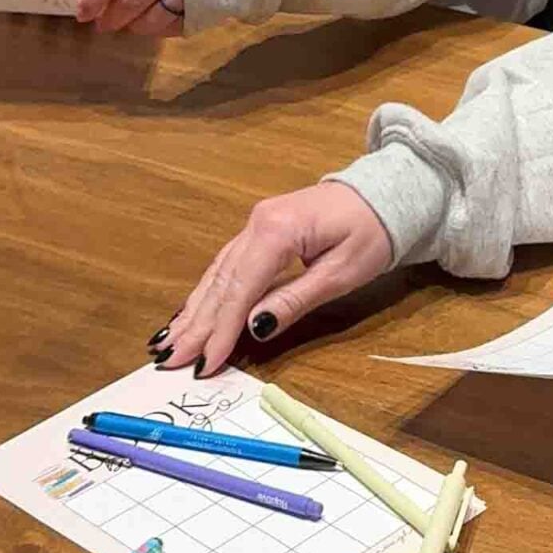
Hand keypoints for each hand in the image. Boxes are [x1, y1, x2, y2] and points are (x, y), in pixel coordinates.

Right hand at [152, 182, 394, 374]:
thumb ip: (295, 300)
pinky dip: (208, 293)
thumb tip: (254, 328)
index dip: (220, 329)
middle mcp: (256, 223)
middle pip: (221, 282)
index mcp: (277, 231)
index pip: (240, 289)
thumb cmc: (373, 232)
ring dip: (194, 311)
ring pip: (218, 273)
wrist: (384, 190)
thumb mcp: (341, 273)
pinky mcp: (260, 230)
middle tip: (169, 360)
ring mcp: (255, 224)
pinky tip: (190, 313)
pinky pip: (227, 266)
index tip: (203, 362)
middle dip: (195, 325)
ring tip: (167, 343)